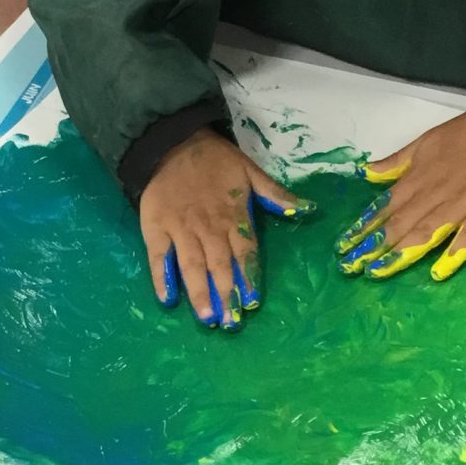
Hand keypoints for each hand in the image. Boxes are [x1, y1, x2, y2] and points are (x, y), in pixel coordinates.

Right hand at [139, 131, 313, 328]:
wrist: (172, 142)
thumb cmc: (215, 161)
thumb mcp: (250, 172)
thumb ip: (275, 194)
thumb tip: (309, 209)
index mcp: (233, 216)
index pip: (244, 251)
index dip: (249, 276)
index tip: (253, 301)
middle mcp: (208, 227)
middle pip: (219, 264)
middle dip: (226, 294)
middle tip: (230, 322)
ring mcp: (181, 229)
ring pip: (191, 265)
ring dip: (199, 291)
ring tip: (206, 316)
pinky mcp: (156, 228)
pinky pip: (159, 256)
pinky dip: (161, 277)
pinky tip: (167, 299)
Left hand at [335, 98, 465, 284]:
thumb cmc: (464, 135)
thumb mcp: (424, 143)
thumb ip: (396, 163)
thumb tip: (367, 174)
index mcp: (418, 179)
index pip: (385, 208)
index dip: (364, 227)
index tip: (343, 247)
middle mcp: (434, 194)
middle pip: (400, 224)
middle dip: (374, 246)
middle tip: (350, 267)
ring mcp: (461, 204)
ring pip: (426, 232)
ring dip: (402, 252)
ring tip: (379, 271)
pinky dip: (453, 253)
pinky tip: (438, 272)